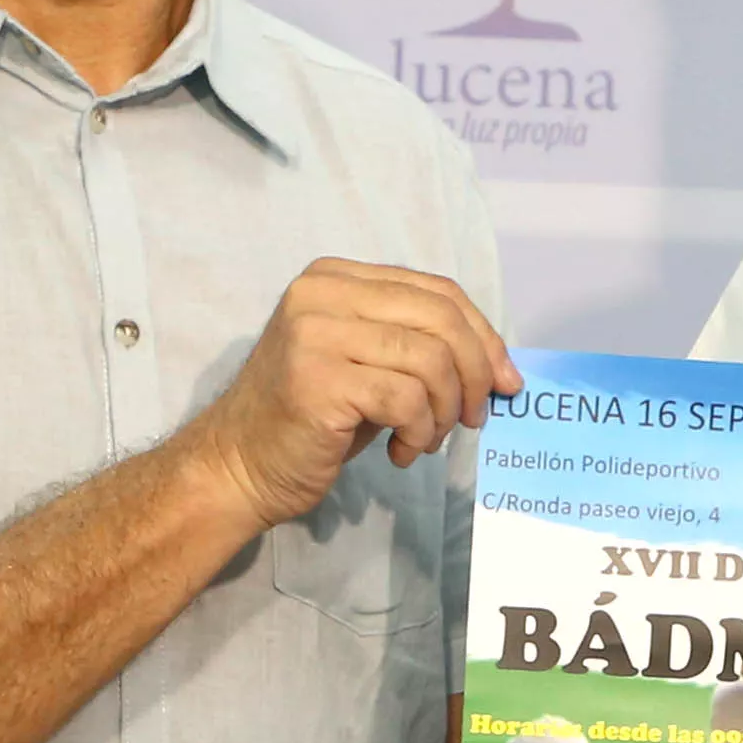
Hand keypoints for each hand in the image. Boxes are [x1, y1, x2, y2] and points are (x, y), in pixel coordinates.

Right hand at [189, 260, 517, 527]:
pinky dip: (420, 432)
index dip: (483, 336)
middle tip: (474, 419)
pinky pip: (406, 399)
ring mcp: (316, 334)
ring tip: (427, 440)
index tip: (505, 382)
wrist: (237, 465)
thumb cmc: (311, 419)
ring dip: (445, 412)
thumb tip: (501, 366)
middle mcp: (322, 293)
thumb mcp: (367, 364)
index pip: (438, 291)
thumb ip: (420, 346)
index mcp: (336, 277)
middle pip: (441, 319)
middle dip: (475, 374)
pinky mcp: (318, 380)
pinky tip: (402, 453)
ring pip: (429, 361)